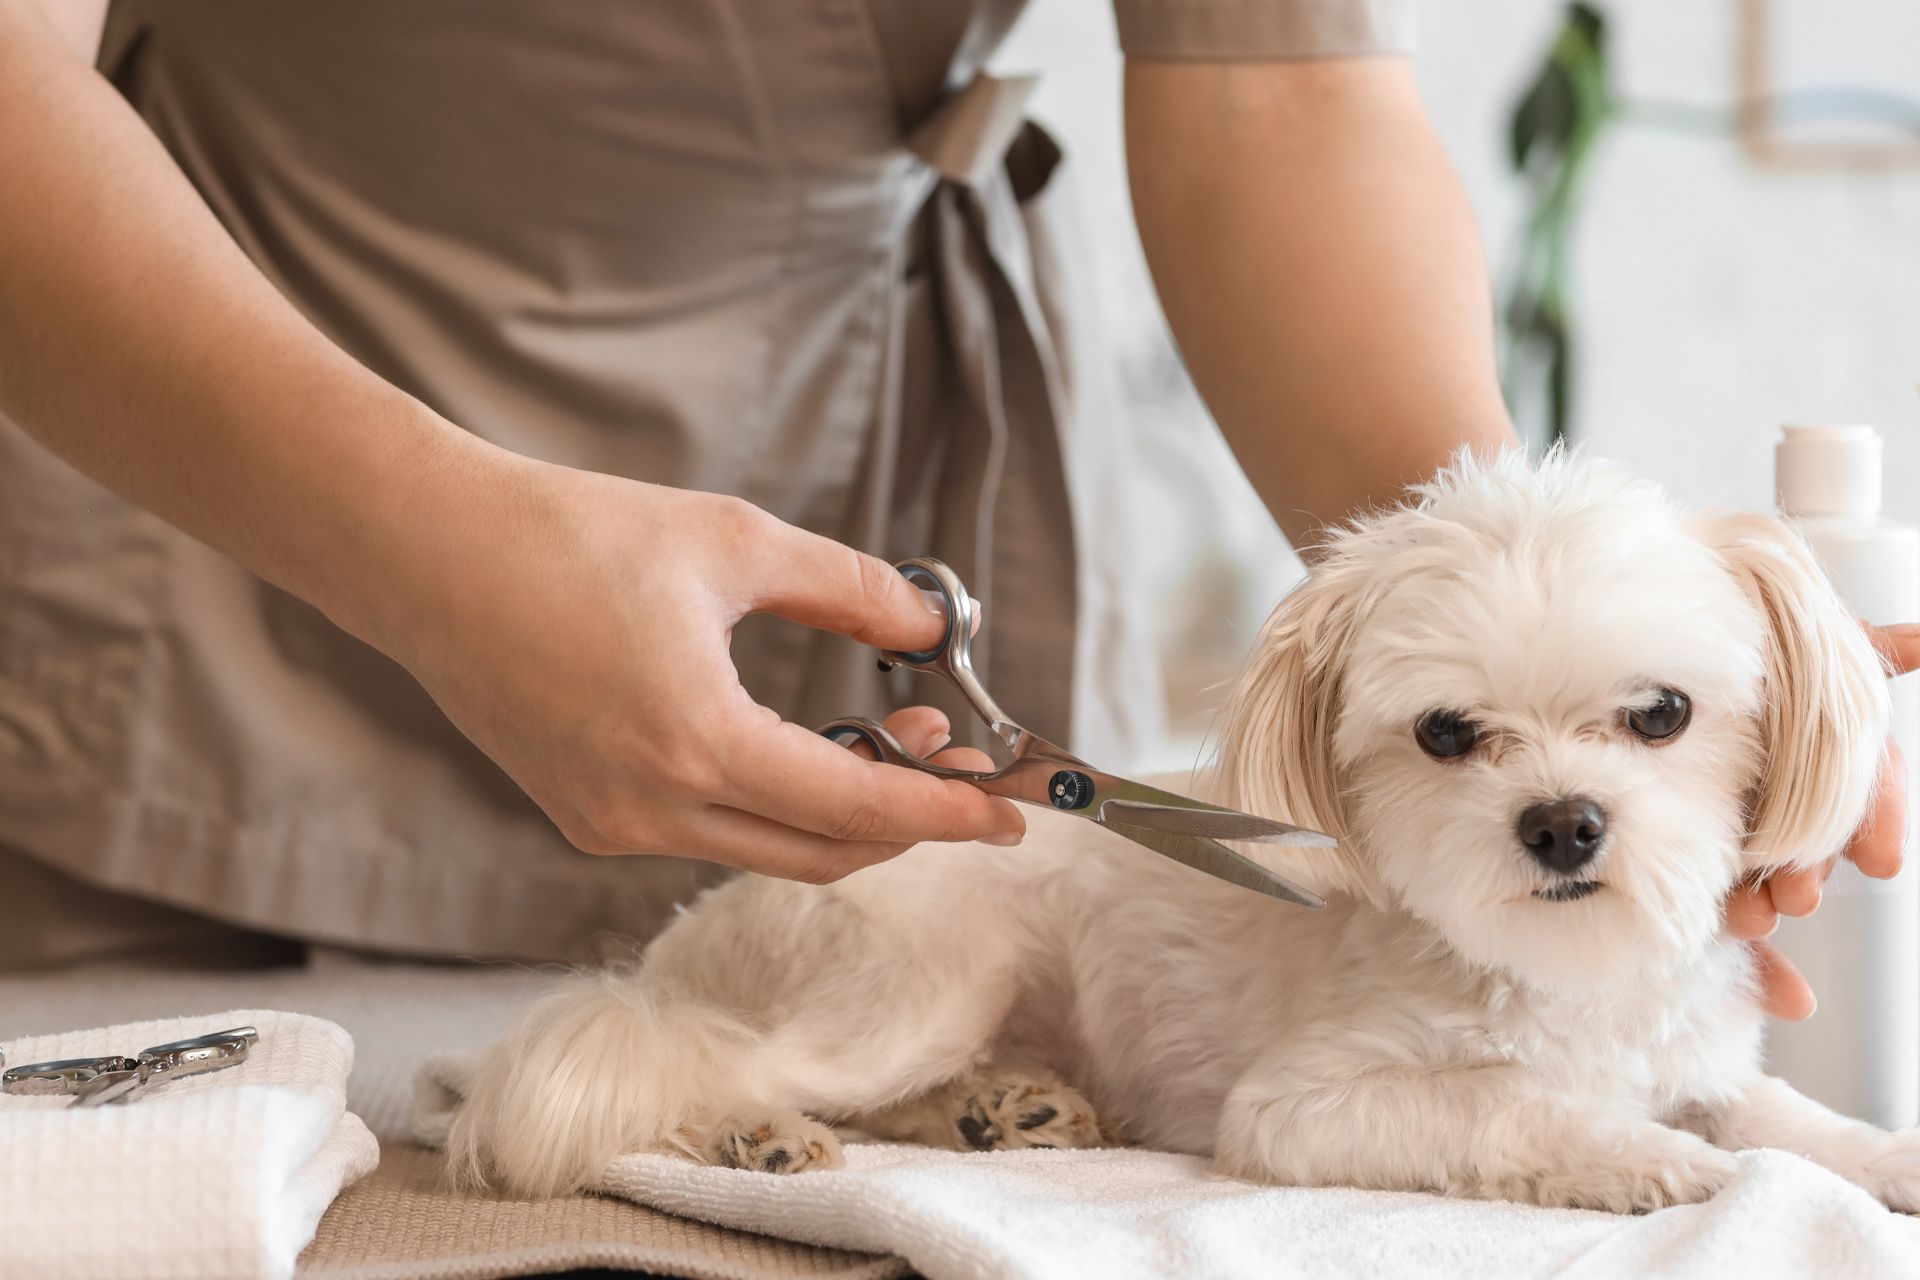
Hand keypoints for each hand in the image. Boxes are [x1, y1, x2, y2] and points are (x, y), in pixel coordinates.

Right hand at [373, 456, 1024, 882]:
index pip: (858, 810)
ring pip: (765, 848)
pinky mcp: (582, 813)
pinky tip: (800, 743)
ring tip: (890, 732)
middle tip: (957, 757)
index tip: (1012, 808)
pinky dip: (772, 803)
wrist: (425, 551)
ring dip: (840, 809)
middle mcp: (650, 810)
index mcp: (697, 746)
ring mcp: (609, 824)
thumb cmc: (572, 533)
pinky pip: (707, 831)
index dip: (946, 812)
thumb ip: (851, 588)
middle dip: (906, 816)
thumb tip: (933, 623)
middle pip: (822, 851)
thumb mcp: (735, 543)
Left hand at [1726, 624, 1918, 1017]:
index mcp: (1816, 744)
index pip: (1865, 784)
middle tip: (1797, 895)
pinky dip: (1770, 973)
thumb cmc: (1733, 653)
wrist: (1650, 680)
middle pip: (1814, 835)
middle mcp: (1788, 792)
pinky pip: (1740, 926)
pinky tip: (1790, 1003)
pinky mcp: (1709, 871)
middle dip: (1809, 867)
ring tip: (1752, 920)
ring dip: (1767, 905)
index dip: (1875, 819)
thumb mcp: (1794, 653)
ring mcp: (1749, 832)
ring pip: (1772, 878)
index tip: (1882, 861)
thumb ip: (1857, 659)